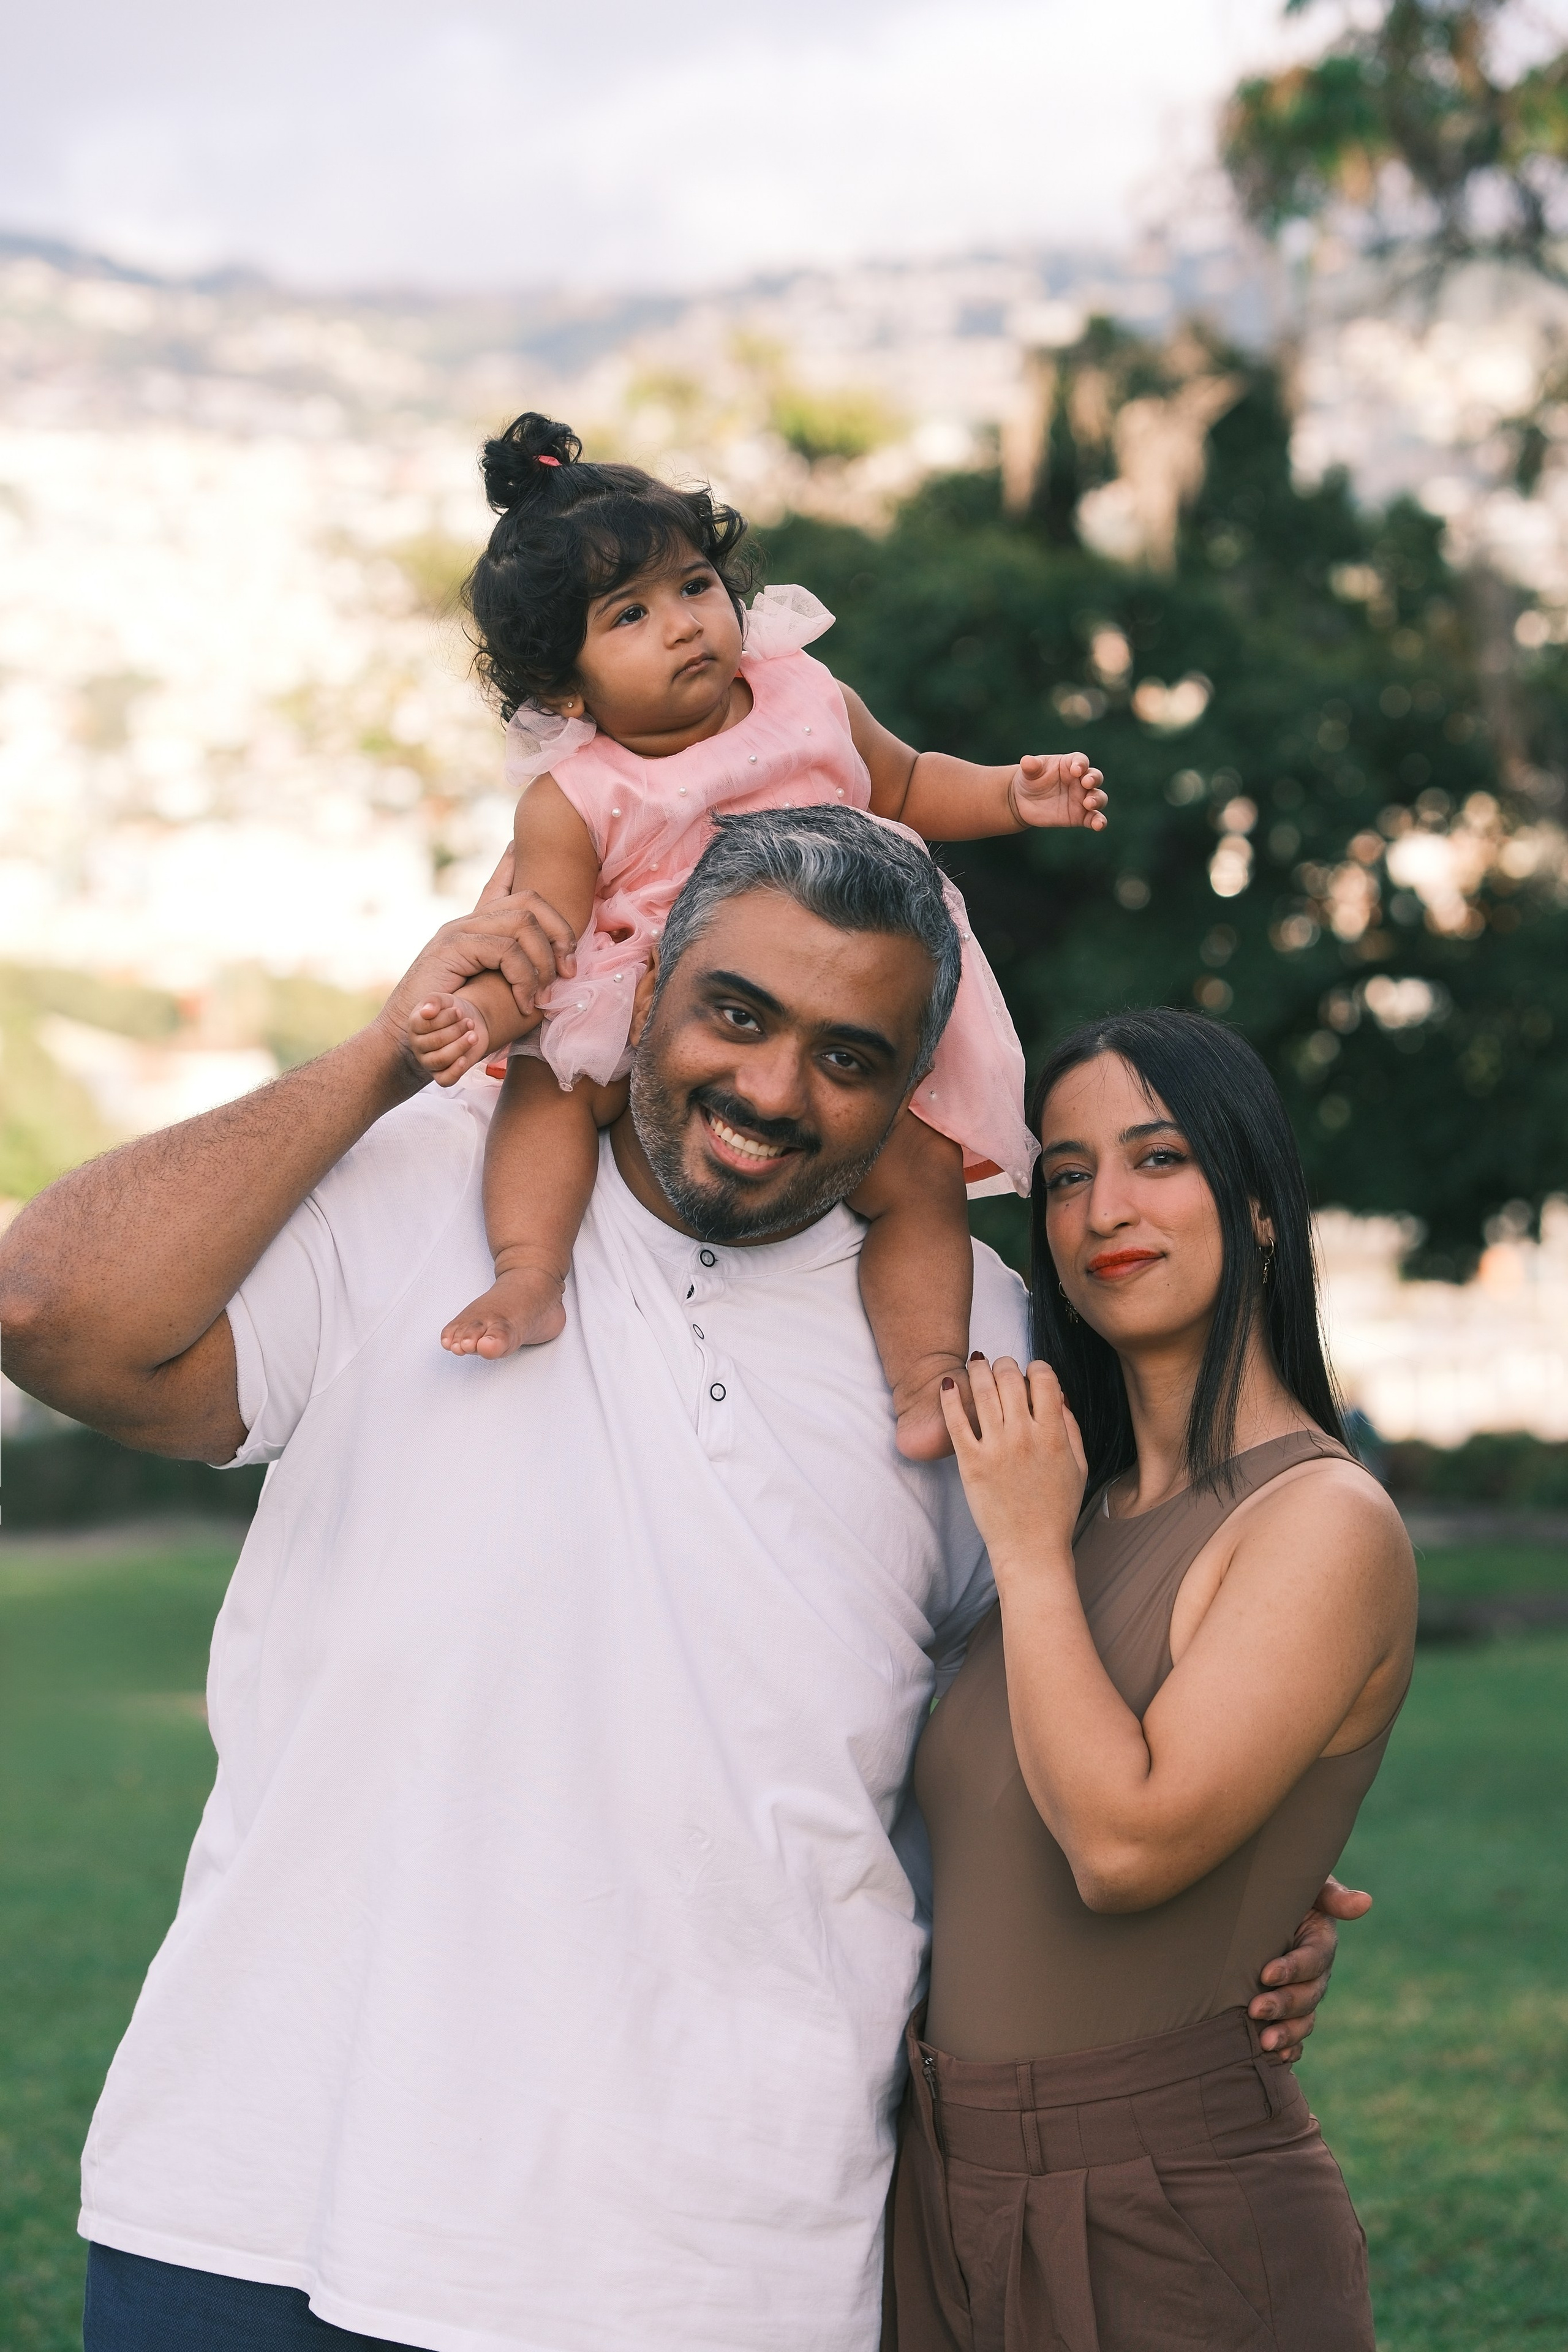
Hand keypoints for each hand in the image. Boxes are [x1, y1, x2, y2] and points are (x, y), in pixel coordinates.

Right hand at [376, 847, 577, 1078]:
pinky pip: (505, 950)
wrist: (408, 1040)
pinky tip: (525, 1000)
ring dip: (543, 961)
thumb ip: (512, 977)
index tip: (522, 851)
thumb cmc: (453, 1025)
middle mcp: (465, 923)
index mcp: (473, 930)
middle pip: (527, 901)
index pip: (498, 888)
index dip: (514, 867)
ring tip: (544, 993)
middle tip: (568, 970)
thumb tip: (552, 977)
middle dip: (559, 932)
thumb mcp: (489, 994)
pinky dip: (524, 977)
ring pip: (521, 923)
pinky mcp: (451, 949)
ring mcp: (457, 932)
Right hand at [408, 992, 491, 1087]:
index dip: (445, 1018)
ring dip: (461, 1046)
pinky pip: (444, 1080)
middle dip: (456, 1030)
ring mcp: (428, 1061)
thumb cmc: (454, 1012)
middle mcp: (418, 1045)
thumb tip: (426, 1011)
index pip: (425, 1024)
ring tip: (473, 1035)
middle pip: (435, 1041)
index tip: (459, 1011)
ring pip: (441, 1059)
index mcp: (414, 1026)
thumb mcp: (445, 1000)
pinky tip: (464, 1059)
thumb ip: (433, 1000)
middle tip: (469, 1022)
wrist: (470, 1023)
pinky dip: (455, 1071)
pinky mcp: (442, 1074)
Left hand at [939, 1355, 1086, 1572]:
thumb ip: (1071, 1427)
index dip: (1037, 1368)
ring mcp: (995, 1448)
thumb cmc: (1057, 1510)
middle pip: (1010, 1379)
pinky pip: (955, 1421)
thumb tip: (1058, 1394)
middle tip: (1001, 1365)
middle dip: (1005, 1364)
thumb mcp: (1079, 1466)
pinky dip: (949, 1398)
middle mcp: (1024, 1436)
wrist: (1032, 1548)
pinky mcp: (971, 1463)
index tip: (1031, 1372)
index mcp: (1053, 1435)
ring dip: (977, 1370)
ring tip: (975, 1364)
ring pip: (982, 1392)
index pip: (1044, 1380)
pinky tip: (948, 1384)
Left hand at [1009, 752, 1107, 830]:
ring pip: (1099, 797)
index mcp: (1070, 765)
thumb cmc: (1030, 780)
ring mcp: (1082, 799)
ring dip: (1097, 800)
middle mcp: (1080, 781)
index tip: (1076, 770)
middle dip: (1094, 779)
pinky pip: (1094, 819)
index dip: (1081, 764)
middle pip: (1095, 777)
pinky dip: (1099, 822)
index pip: (1080, 761)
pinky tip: (1098, 825)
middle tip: (1086, 783)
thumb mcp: (1028, 772)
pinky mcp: (1080, 816)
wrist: (1023, 801)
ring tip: (1089, 804)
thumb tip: (1026, 761)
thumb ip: (1030, 766)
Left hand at [1249, 1875, 1370, 2061]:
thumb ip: (1331, 1895)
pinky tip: (1277, 2059)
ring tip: (1263, 2044)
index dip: (1292, 1969)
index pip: (1312, 1960)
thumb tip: (1365, 1902)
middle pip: (1308, 1995)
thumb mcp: (1306, 1885)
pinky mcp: (1290, 2010)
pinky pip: (1298, 2036)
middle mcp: (1315, 1973)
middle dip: (1283, 2005)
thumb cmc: (1283, 1888)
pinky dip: (1291, 2049)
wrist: (1261, 1904)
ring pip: (1304, 2020)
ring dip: (1287, 2034)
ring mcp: (1304, 1994)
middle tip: (1255, 2010)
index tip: (1266, 1974)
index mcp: (1320, 1941)